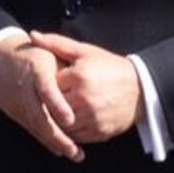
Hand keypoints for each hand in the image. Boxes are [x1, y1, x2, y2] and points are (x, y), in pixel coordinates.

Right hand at [0, 37, 82, 159]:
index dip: (57, 105)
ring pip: (35, 125)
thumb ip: (67, 66)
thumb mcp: (50, 52)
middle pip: (39, 115)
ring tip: (74, 153)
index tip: (70, 119)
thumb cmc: (35, 54)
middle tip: (75, 150)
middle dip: (57, 135)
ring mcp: (16, 101)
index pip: (46, 89)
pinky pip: (30, 128)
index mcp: (36, 68)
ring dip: (54, 142)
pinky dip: (45, 139)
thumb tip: (88, 83)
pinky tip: (60, 149)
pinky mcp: (13, 111)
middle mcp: (24, 87)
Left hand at [28, 32, 144, 145]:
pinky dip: (68, 132)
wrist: (141, 89)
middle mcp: (84, 99)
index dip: (44, 86)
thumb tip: (32, 35)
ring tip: (57, 112)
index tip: (43, 85)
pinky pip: (74, 137)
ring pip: (60, 125)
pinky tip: (69, 122)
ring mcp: (92, 118)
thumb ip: (56, 43)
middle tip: (45, 101)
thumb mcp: (85, 51)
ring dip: (56, 121)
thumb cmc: (109, 67)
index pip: (47, 86)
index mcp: (79, 76)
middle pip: (52, 108)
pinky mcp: (98, 132)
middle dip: (47, 105)